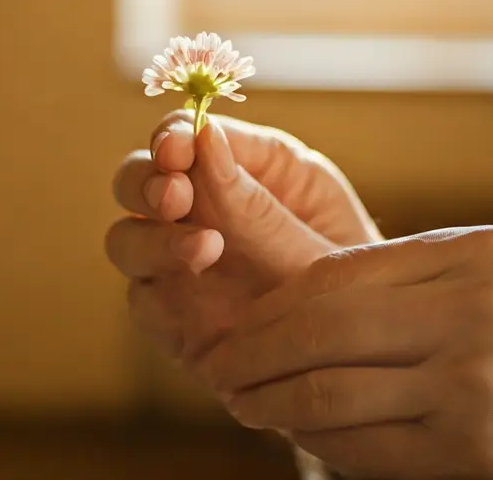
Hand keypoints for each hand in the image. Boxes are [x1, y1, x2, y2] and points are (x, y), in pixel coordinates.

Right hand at [106, 113, 380, 359]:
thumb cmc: (354, 279)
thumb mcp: (317, 230)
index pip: (183, 135)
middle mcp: (197, 210)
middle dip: (146, 182)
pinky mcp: (171, 317)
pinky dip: (155, 295)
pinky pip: (140, 300)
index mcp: (242, 167)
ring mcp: (177, 265)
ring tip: (205, 250)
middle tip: (176, 197)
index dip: (171, 136)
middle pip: (135, 180)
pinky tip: (199, 302)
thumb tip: (205, 138)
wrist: (368, 357)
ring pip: (124, 238)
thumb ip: (256, 199)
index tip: (177, 148)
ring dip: (150, 238)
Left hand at [198, 226, 492, 479]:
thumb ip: (391, 273)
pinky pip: (362, 450)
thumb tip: (274, 303)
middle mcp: (472, 316)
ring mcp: (475, 389)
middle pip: (317, 335)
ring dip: (269, 405)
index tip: (233, 328)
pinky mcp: (474, 456)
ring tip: (244, 405)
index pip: (330, 277)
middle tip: (217, 372)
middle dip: (249, 358)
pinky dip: (315, 444)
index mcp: (470, 257)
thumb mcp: (478, 272)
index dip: (266, 308)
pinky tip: (298, 436)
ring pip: (328, 398)